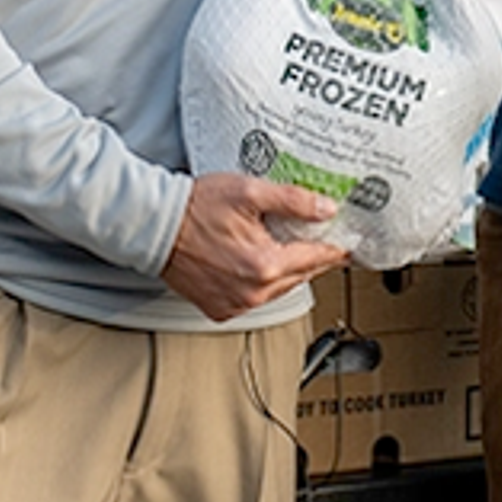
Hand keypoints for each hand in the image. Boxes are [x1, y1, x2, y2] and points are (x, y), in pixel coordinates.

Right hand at [163, 171, 349, 319]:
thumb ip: (292, 201)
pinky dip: (261, 283)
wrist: (153, 226)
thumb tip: (325, 209)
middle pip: (301, 276)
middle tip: (316, 237)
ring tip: (281, 244)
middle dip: (311, 256)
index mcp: (265, 265)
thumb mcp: (248, 192)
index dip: (335, 247)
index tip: (347, 243)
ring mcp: (236, 304)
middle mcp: (254, 292)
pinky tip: (255, 261)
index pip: (317, 258)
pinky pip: (255, 298)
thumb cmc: (194, 208)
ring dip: (285, 270)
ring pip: (279, 289)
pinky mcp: (220, 309)